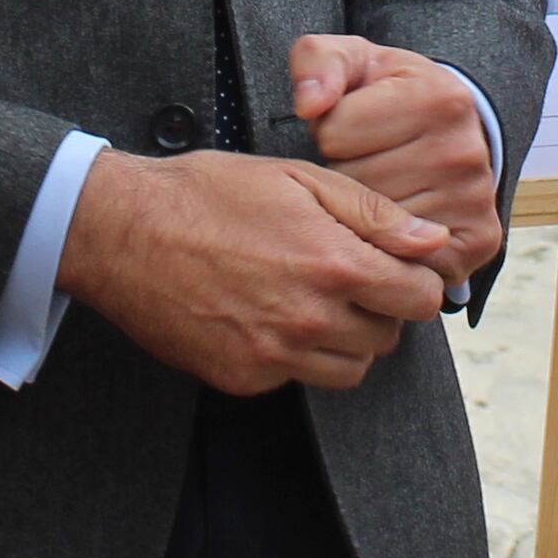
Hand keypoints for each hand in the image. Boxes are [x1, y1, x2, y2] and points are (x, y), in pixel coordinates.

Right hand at [57, 147, 452, 395]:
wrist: (122, 233)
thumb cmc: (208, 194)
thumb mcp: (298, 179)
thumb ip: (375, 213)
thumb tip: (435, 241)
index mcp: (336, 264)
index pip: (421, 299)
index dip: (413, 279)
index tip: (392, 266)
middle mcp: (312, 320)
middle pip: (389, 338)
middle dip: (379, 308)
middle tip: (343, 276)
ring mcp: (276, 356)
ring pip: (351, 369)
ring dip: (345, 339)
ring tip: (310, 299)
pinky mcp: (243, 378)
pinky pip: (297, 379)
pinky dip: (296, 355)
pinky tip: (268, 315)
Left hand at [290, 34, 497, 287]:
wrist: (446, 127)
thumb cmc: (386, 94)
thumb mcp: (351, 61)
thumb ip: (317, 63)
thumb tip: (310, 105)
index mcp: (437, 97)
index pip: (333, 133)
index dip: (329, 132)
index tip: (353, 127)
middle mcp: (464, 150)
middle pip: (353, 184)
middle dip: (344, 173)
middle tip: (365, 159)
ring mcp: (475, 199)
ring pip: (373, 225)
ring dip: (362, 211)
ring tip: (379, 184)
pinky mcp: (478, 240)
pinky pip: (402, 259)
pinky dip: (387, 245)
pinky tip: (391, 221)